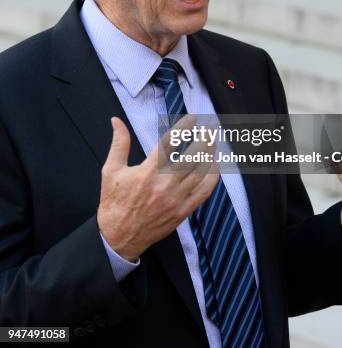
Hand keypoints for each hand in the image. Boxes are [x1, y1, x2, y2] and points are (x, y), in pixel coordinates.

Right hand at [97, 115, 218, 260]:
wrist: (118, 237)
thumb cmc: (114, 202)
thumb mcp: (111, 170)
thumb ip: (119, 143)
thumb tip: (116, 121)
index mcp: (147, 172)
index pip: (170, 144)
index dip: (183, 128)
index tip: (192, 119)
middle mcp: (164, 185)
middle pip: (191, 157)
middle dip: (203, 140)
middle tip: (208, 130)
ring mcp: (175, 199)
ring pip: (200, 173)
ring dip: (209, 155)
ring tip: (212, 143)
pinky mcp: (182, 212)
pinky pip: (204, 193)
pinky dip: (212, 178)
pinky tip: (215, 166)